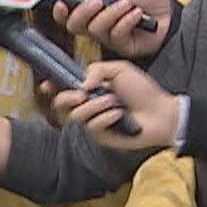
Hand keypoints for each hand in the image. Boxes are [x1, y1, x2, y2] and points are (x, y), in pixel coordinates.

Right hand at [51, 61, 180, 149]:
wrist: (161, 113)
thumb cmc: (143, 90)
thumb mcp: (120, 69)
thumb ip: (97, 69)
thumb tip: (81, 83)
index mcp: (92, 88)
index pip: (65, 87)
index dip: (52, 86)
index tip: (46, 84)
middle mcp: (90, 105)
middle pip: (62, 103)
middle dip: (68, 97)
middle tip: (82, 94)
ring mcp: (95, 121)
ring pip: (77, 115)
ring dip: (96, 106)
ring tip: (114, 102)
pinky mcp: (102, 136)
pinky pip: (93, 126)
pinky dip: (106, 118)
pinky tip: (119, 116)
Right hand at [53, 0, 172, 58]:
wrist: (169, 12)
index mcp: (94, 10)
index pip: (69, 15)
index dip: (60, 12)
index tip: (60, 3)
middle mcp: (97, 26)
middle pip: (75, 26)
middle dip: (83, 12)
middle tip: (98, 1)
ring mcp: (109, 38)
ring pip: (96, 29)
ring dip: (112, 13)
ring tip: (128, 4)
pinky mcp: (122, 47)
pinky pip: (116, 35)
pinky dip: (126, 21)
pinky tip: (138, 14)